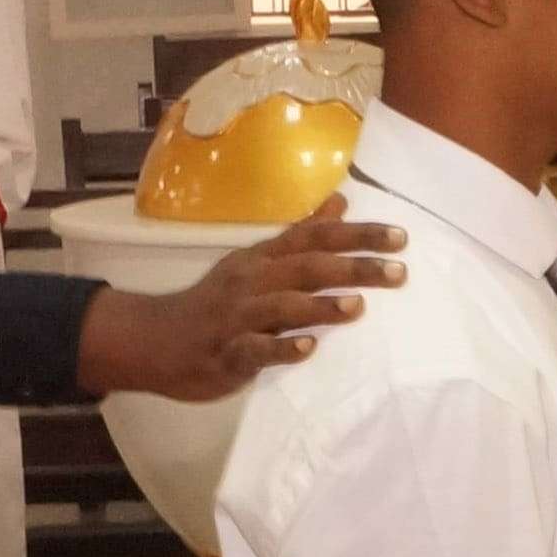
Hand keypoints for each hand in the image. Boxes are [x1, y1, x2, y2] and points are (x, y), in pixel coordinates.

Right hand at [74, 207, 404, 401]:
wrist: (156, 340)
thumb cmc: (217, 302)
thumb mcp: (257, 262)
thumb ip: (301, 235)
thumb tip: (341, 202)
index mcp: (262, 259)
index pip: (313, 238)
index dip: (356, 234)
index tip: (400, 237)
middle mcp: (252, 282)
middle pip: (306, 267)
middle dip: (353, 267)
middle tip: (398, 272)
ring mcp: (238, 318)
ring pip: (282, 306)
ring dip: (320, 306)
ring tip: (358, 306)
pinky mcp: (228, 355)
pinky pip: (256, 350)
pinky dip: (281, 348)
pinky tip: (307, 348)